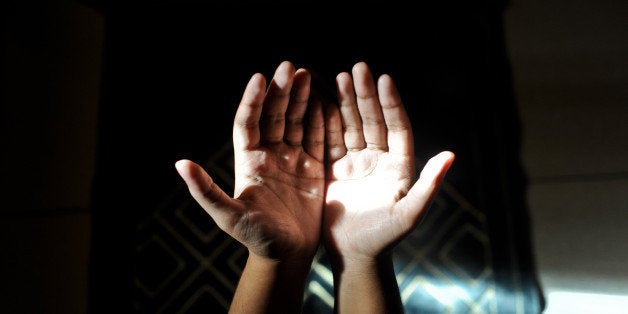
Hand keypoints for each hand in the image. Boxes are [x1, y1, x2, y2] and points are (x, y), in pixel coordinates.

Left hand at [175, 61, 324, 261]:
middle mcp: (269, 154)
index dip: (253, 100)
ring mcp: (292, 159)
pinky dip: (322, 120)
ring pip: (296, 121)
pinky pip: (318, 138)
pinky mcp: (313, 168)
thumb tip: (180, 164)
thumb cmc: (256, 238)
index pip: (248, 122)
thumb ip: (205, 190)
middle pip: (274, 115)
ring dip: (300, 98)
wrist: (287, 254)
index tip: (259, 78)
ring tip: (306, 74)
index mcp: (248, 160)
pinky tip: (327, 100)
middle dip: (281, 91)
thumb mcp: (228, 215)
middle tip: (289, 66)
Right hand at [323, 62, 454, 263]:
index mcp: (399, 165)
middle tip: (357, 68)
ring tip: (338, 76)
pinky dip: (325, 122)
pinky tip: (318, 101)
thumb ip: (429, 185)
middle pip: (372, 120)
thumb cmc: (386, 238)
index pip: (397, 127)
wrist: (355, 255)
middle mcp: (379, 159)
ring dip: (344, 102)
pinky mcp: (334, 170)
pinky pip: (329, 141)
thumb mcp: (410, 213)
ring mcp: (355, 163)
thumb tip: (451, 155)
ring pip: (350, 125)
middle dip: (364, 94)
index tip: (384, 78)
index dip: (391, 103)